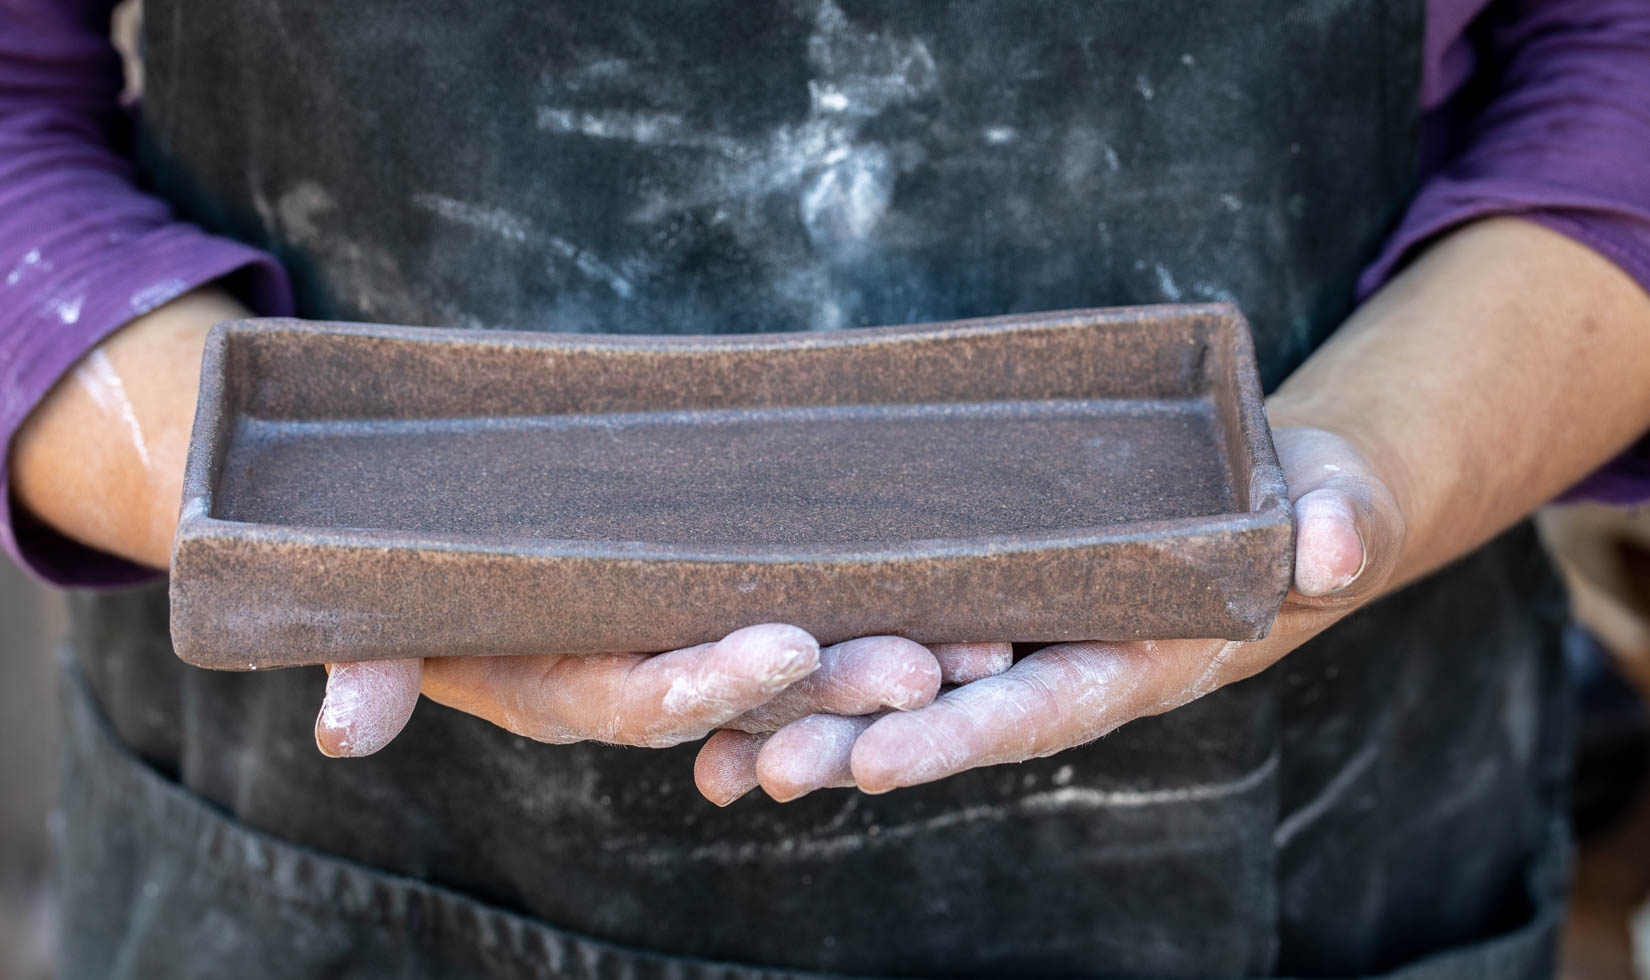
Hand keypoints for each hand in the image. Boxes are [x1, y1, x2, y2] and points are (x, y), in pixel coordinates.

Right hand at [11, 288, 975, 764]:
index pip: (649, 698)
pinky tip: (963, 617)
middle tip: (925, 665)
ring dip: (883, 662)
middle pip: (750, 693)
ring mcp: (701, 647)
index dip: (712, 680)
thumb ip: (372, 659)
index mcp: (573, 688)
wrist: (461, 534)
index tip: (788, 646)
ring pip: (804, 667)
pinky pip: (812, 619)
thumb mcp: (386, 608)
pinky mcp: (733, 605)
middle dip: (835, 685)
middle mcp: (651, 680)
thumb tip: (343, 730)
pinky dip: (876, 620)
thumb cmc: (422, 564)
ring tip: (980, 646)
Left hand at [695, 425, 1404, 800]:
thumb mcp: (1337, 503)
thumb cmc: (1302, 503)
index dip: (963, 734)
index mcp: (1137, 659)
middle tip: (762, 767)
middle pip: (949, 716)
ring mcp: (1017, 637)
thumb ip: (1338, 526)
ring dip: (814, 724)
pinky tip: (735, 705)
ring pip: (905, 693)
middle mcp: (1061, 663)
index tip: (880, 760)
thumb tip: (1333, 548)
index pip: (1042, 705)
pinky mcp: (982, 598)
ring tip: (715, 759)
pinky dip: (821, 677)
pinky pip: (898, 644)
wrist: (1270, 506)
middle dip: (857, 745)